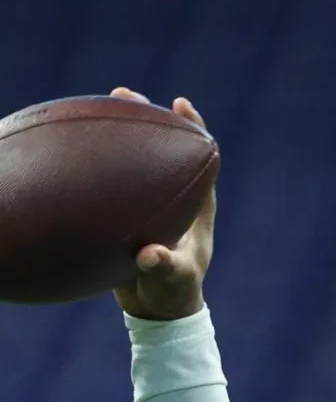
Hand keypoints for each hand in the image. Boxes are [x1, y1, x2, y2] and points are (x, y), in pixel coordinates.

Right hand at [111, 87, 215, 320]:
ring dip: (120, 134)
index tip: (180, 104)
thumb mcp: (174, 280)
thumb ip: (165, 267)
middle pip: (163, 148)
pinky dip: (96, 166)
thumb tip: (150, 255)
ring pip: (136, 160)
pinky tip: (69, 154)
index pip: (200, 157)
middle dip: (147, 118)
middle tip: (126, 93)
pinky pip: (113, 181)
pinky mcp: (129, 213)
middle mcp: (176, 196)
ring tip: (99, 106)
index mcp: (197, 205)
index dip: (193, 129)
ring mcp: (152, 202)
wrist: (159, 308)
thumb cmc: (176, 292)